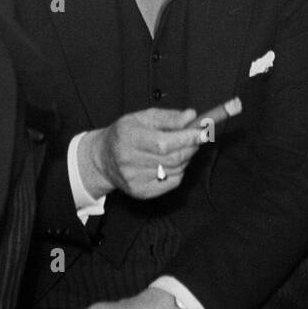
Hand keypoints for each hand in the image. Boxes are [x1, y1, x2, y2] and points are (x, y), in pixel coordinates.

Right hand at [78, 107, 201, 199]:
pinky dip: (179, 170)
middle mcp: (128, 161)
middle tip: (197, 137)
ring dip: (186, 158)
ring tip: (181, 147)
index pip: (164, 143)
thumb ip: (168, 117)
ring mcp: (134, 180)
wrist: (103, 158)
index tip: (204, 132)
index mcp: (128, 138)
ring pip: (175, 170)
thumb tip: (191, 116)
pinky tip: (171, 162)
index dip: (187, 138)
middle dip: (191, 147)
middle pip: (172, 158)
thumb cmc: (125, 133)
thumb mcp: (142, 117)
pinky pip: (172, 182)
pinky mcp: (140, 192)